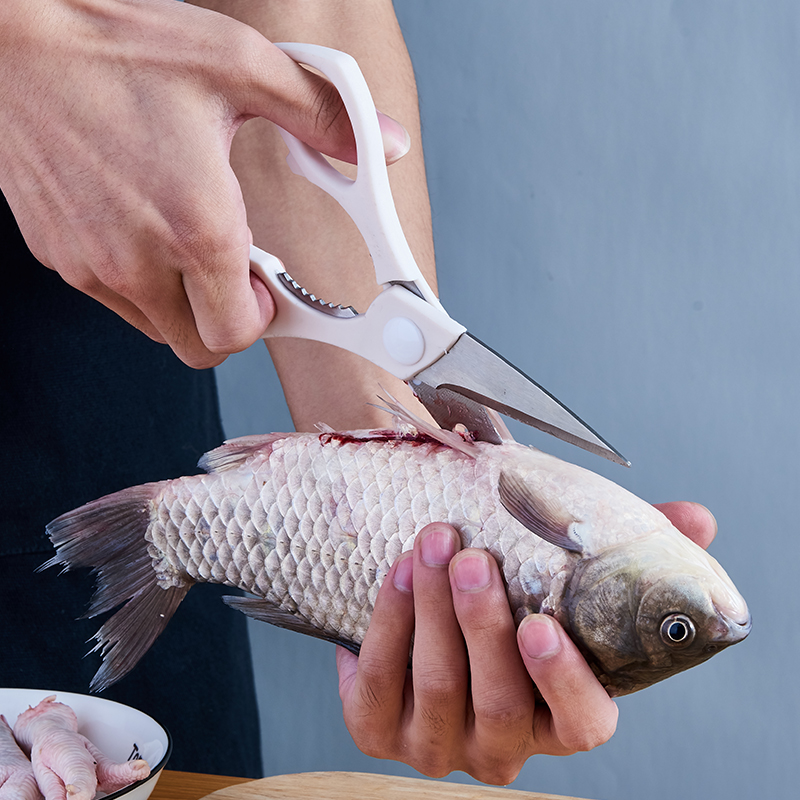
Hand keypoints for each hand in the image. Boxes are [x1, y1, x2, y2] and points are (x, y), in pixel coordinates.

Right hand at [0, 0, 407, 367]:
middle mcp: (139, 259)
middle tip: (234, 267)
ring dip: (184, 301)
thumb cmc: (117, 47)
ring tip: (186, 236)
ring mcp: (91, 264)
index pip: (239, 333)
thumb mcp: (240, 67)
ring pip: (158, 328)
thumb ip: (322, 116)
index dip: (263, 318)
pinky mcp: (58, 257)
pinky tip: (142, 224)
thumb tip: (386, 143)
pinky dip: (140, 281)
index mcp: (195, 225)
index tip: (270, 286)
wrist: (10, 33)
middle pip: (200, 346)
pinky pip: (116, 299)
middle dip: (228, 319)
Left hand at [336, 503, 716, 784]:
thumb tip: (695, 518)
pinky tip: (399, 572)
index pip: (581, 725)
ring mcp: (436, 745)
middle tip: (470, 556)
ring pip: (438, 684)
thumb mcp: (562, 580)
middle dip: (481, 622)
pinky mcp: (377, 731)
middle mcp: (500, 746)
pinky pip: (380, 683)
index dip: (563, 679)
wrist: (422, 617)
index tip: (541, 622)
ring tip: (430, 544)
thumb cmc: (506, 601)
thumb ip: (624, 555)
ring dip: (432, 608)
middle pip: (497, 699)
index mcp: (557, 718)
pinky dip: (390, 622)